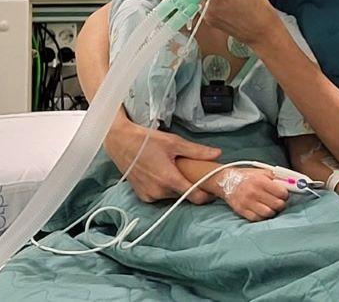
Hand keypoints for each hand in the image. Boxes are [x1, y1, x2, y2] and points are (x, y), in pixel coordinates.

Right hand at [105, 118, 220, 203]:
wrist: (120, 142)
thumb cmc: (146, 141)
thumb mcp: (174, 143)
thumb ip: (197, 151)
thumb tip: (217, 154)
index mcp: (169, 179)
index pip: (195, 197)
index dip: (207, 195)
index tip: (212, 188)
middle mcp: (158, 191)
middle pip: (184, 195)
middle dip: (191, 186)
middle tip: (193, 172)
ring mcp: (149, 195)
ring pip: (173, 196)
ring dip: (177, 187)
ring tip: (176, 170)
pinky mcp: (142, 196)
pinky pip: (161, 196)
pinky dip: (165, 188)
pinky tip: (164, 174)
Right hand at [217, 168, 289, 221]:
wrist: (226, 181)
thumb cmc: (248, 176)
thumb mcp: (263, 172)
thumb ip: (277, 177)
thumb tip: (292, 183)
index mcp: (261, 181)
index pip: (282, 193)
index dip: (285, 194)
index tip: (284, 194)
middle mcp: (254, 192)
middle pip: (277, 204)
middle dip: (281, 203)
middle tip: (279, 201)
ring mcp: (247, 203)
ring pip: (269, 213)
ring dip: (273, 211)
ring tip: (271, 206)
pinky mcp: (241, 211)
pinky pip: (257, 219)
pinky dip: (263, 216)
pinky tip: (263, 210)